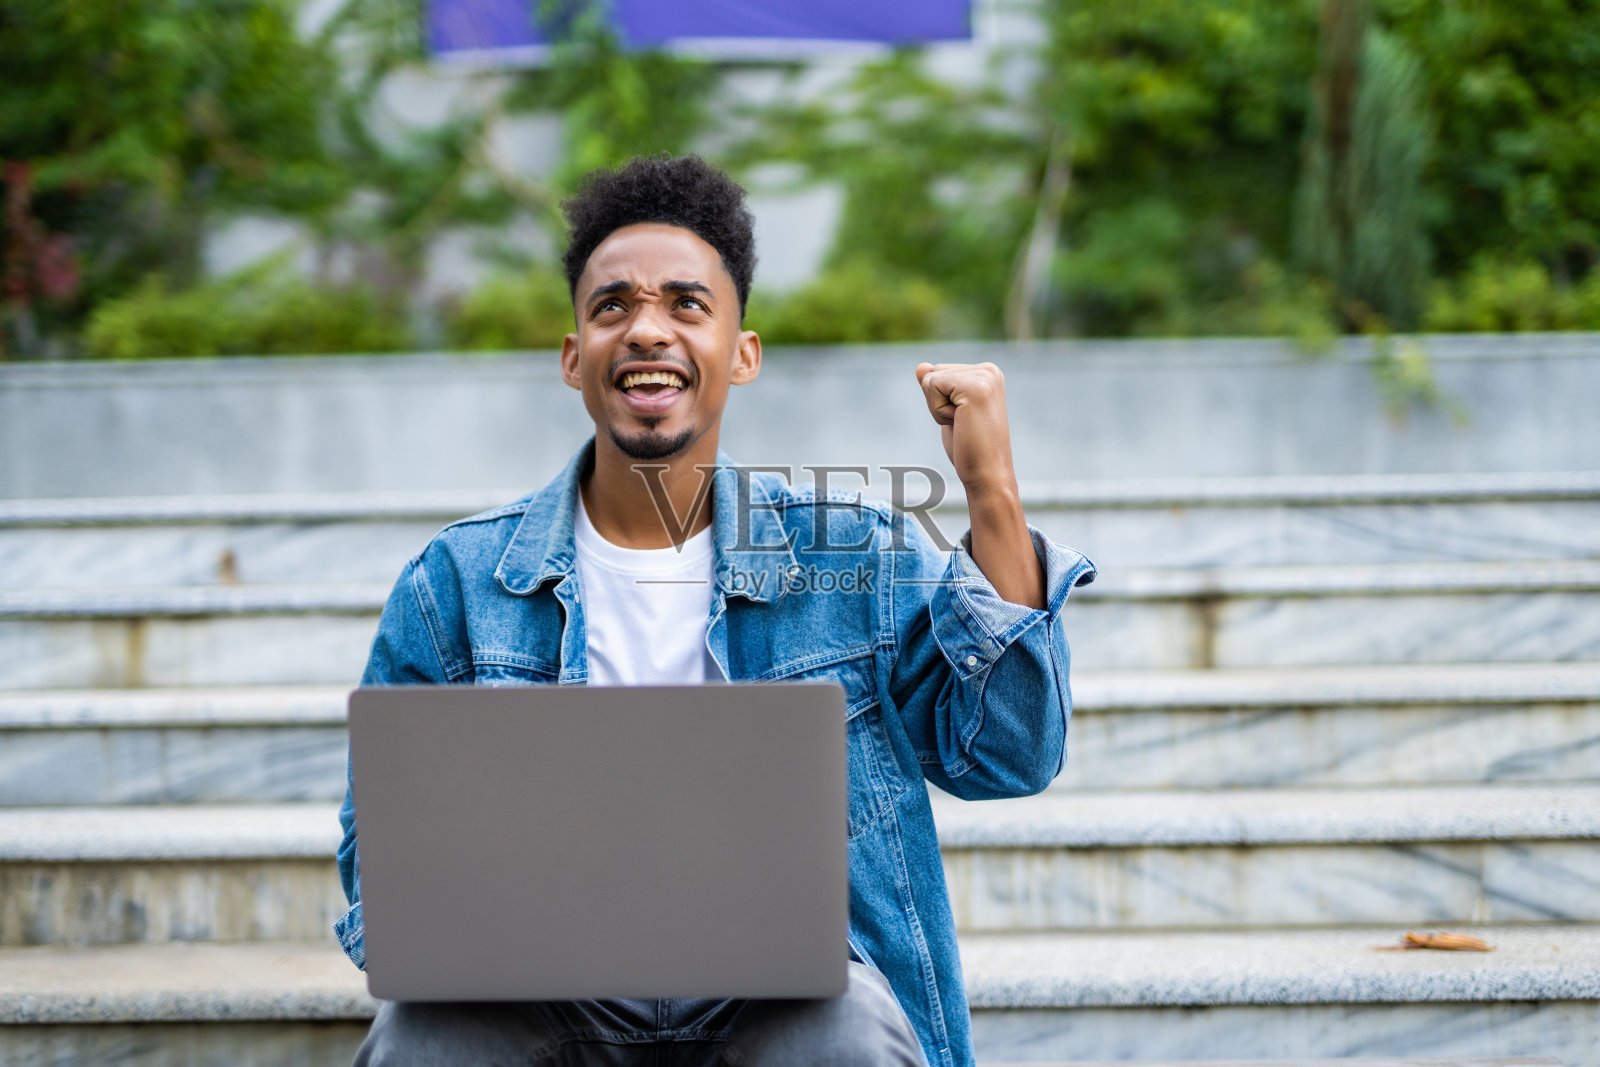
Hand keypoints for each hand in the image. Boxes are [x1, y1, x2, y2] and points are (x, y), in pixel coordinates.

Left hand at [914, 361, 1017, 496]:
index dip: (941, 401)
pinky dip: (937, 411)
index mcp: (986, 373)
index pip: (939, 372)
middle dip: (937, 402)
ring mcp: (985, 377)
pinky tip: (960, 423)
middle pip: (933, 372)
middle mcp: (989, 370)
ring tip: (963, 424)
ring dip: (937, 408)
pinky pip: (932, 386)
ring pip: (930, 379)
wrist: (987, 474)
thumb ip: (936, 386)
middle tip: (962, 424)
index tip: (963, 419)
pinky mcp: (975, 387)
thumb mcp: (947, 411)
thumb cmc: (969, 447)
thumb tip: (920, 366)